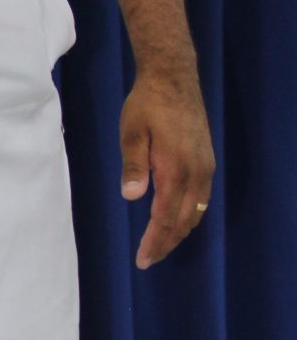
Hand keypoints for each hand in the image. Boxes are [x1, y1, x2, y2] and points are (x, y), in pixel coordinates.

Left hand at [121, 67, 214, 268]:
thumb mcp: (132, 133)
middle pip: (183, 221)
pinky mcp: (207, 161)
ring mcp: (205, 167)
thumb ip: (134, 165)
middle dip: (166, 243)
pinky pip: (202, 199)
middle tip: (147, 261)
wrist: (174, 79)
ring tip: (160, 247)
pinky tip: (176, 220)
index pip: (165, 217)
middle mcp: (197, 172)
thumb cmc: (147, 105)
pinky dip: (189, 216)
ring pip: (195, 212)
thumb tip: (132, 197)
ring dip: (178, 232)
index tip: (143, 260)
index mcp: (176, 169)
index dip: (155, 241)